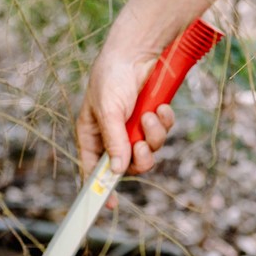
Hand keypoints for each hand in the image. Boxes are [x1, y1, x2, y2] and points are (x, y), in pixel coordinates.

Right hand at [76, 48, 175, 178]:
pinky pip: (162, 134)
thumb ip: (114, 141)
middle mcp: (113, 136)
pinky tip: (160, 107)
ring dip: (153, 136)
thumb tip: (117, 171)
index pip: (94, 170)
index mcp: (92, 135)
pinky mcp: (152, 120)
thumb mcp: (108, 109)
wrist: (138, 50)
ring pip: (150, 151)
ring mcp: (134, 129)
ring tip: (150, 114)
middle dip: (140, 158)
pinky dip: (164, 123)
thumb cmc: (113, 76)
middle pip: (129, 166)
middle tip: (142, 145)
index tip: (110, 205)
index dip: (101, 188)